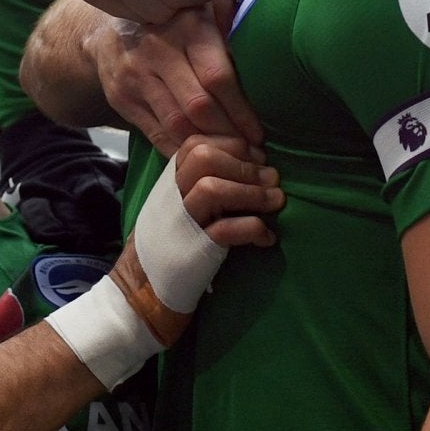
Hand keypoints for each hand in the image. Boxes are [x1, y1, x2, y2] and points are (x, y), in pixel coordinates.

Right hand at [83, 3, 264, 158]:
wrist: (107, 28)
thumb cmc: (173, 21)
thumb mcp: (204, 9)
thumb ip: (233, 25)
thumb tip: (270, 50)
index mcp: (188, 27)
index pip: (218, 77)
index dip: (241, 110)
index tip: (259, 133)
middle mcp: (159, 50)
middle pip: (198, 106)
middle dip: (228, 134)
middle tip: (250, 153)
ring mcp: (136, 77)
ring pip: (176, 124)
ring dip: (207, 147)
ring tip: (230, 159)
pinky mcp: (121, 99)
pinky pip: (156, 134)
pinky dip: (180, 150)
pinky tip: (200, 157)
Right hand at [173, 133, 281, 248]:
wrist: (152, 285)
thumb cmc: (182, 240)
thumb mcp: (189, 203)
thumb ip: (213, 179)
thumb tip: (259, 161)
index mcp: (172, 180)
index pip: (197, 145)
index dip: (233, 146)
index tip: (259, 158)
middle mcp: (172, 196)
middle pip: (203, 159)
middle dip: (245, 165)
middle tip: (273, 179)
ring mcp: (180, 222)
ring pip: (210, 189)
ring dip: (252, 192)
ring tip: (276, 201)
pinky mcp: (192, 251)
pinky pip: (224, 230)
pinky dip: (252, 228)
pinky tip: (267, 237)